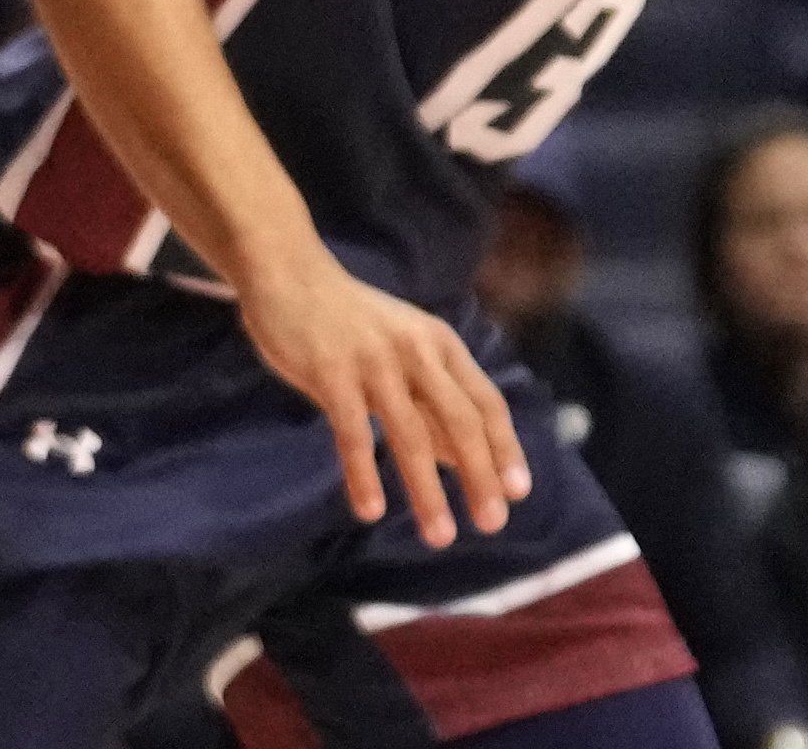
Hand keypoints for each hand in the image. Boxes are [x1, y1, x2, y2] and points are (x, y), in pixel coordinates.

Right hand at [237, 245, 530, 541]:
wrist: (289, 272)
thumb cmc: (351, 320)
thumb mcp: (404, 348)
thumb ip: (431, 399)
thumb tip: (463, 460)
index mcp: (439, 343)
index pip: (485, 401)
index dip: (505, 447)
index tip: (518, 492)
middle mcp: (415, 350)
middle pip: (459, 420)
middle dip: (480, 475)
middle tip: (492, 524)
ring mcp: (373, 361)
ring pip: (410, 434)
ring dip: (428, 491)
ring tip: (440, 536)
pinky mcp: (331, 372)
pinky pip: (352, 432)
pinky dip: (364, 475)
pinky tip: (371, 511)